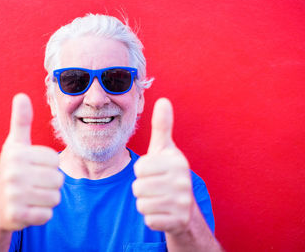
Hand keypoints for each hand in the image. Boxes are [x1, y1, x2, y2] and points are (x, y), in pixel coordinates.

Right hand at [0, 93, 63, 230]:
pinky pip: (47, 215)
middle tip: (34, 184)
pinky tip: (29, 209)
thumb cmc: (11, 169)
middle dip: (50, 183)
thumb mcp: (15, 144)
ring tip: (32, 195)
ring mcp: (13, 195)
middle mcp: (13, 173)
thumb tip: (21, 95)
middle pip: (58, 179)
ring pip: (55, 198)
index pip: (55, 160)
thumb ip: (21, 121)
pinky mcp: (16, 216)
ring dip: (47, 199)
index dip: (49, 166)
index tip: (34, 167)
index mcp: (17, 153)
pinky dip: (41, 214)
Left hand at [132, 98, 193, 234]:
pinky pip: (148, 219)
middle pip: (138, 187)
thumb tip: (163, 100)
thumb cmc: (168, 174)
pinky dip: (152, 217)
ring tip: (160, 198)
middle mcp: (183, 181)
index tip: (155, 172)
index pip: (139, 167)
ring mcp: (182, 203)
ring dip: (146, 202)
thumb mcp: (165, 150)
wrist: (185, 209)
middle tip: (157, 187)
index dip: (142, 171)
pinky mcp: (178, 222)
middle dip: (143, 188)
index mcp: (177, 161)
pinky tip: (163, 212)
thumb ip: (162, 126)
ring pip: (141, 203)